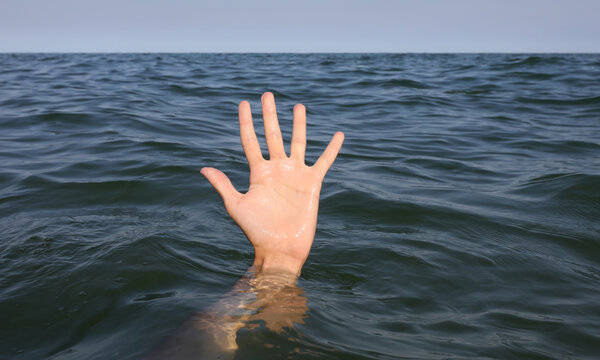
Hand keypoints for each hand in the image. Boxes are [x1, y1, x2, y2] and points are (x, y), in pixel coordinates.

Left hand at [201, 92, 343, 275]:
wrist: (280, 248)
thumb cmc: (256, 230)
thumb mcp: (236, 206)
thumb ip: (223, 185)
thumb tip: (203, 168)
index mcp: (258, 172)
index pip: (251, 141)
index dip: (247, 122)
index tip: (244, 103)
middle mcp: (277, 169)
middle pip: (273, 135)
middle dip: (270, 115)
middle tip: (268, 94)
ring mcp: (295, 174)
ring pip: (298, 142)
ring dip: (298, 124)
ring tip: (298, 106)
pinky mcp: (312, 183)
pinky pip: (324, 161)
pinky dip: (331, 149)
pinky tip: (338, 135)